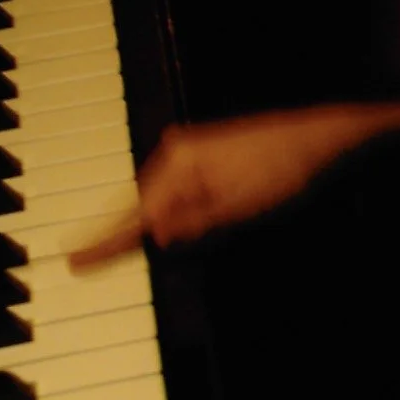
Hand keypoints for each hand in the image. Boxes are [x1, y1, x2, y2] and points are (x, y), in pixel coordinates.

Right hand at [67, 106, 390, 270]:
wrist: (329, 137)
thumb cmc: (290, 168)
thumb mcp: (246, 206)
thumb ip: (199, 224)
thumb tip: (157, 237)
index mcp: (182, 162)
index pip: (135, 214)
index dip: (104, 244)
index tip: (70, 263)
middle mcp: (180, 153)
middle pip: (148, 212)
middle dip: (152, 238)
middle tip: (152, 255)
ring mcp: (195, 154)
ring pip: (171, 207)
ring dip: (181, 229)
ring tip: (217, 223)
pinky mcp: (212, 161)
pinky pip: (188, 198)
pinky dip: (193, 217)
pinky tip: (210, 220)